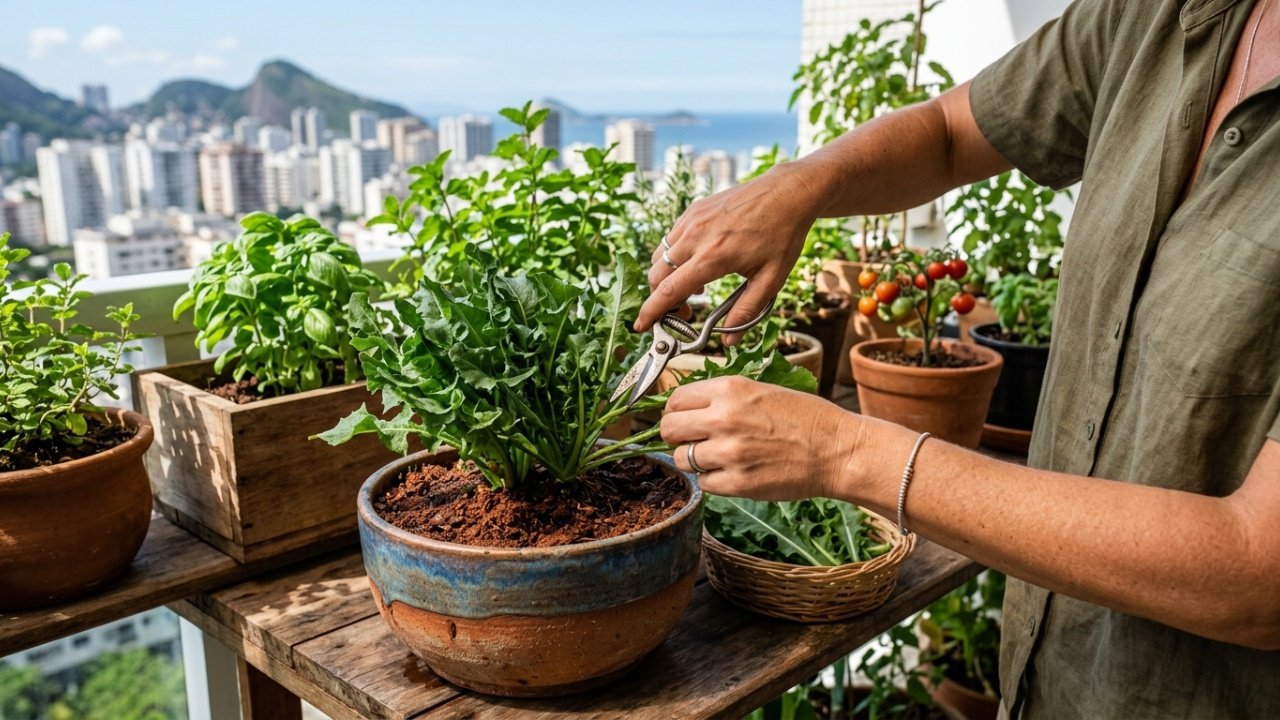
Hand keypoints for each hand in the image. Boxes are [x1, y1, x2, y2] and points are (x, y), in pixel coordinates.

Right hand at [637, 165, 824, 343]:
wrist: (788, 193)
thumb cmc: (783, 236)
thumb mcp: (771, 280)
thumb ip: (746, 312)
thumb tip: (729, 342)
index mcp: (714, 257)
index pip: (669, 291)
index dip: (651, 312)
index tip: (641, 326)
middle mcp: (696, 236)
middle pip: (656, 275)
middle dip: (659, 299)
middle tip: (684, 313)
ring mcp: (692, 220)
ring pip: (659, 256)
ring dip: (667, 278)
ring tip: (696, 288)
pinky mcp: (694, 210)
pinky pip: (671, 239)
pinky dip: (675, 258)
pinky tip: (698, 263)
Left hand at [660, 376, 855, 499]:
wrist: (836, 449)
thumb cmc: (805, 418)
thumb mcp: (761, 390)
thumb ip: (723, 396)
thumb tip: (688, 407)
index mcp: (730, 389)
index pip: (675, 399)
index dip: (675, 411)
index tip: (682, 419)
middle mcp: (725, 418)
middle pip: (669, 429)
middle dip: (676, 436)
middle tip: (690, 440)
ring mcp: (730, 452)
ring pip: (682, 459)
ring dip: (694, 460)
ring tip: (716, 457)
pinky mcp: (738, 482)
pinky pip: (703, 483)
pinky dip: (712, 480)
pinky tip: (731, 471)